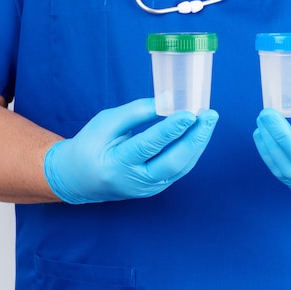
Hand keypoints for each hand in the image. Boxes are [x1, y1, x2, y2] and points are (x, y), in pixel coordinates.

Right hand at [44, 98, 218, 203]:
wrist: (80, 179)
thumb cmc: (90, 145)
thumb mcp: (105, 123)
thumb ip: (135, 112)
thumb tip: (167, 101)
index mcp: (116, 165)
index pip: (148, 146)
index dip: (171, 129)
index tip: (190, 113)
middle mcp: (135, 181)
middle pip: (172, 162)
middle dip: (195, 137)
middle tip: (210, 115)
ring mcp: (148, 188)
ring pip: (181, 167)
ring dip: (198, 142)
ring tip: (209, 120)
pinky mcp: (157, 187)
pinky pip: (179, 169)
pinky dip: (191, 150)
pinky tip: (199, 132)